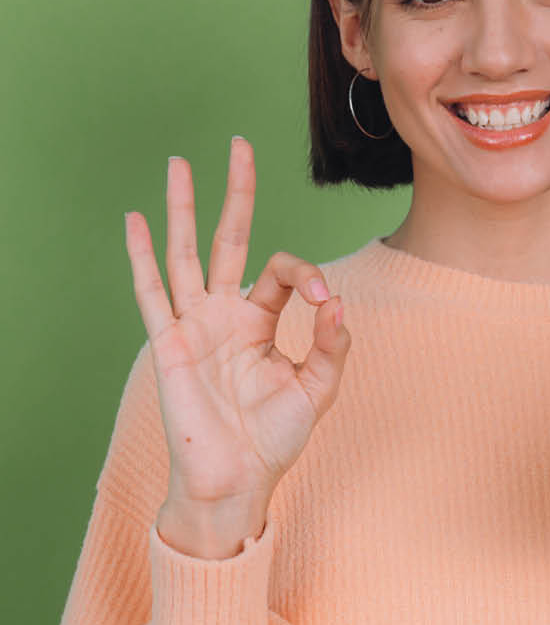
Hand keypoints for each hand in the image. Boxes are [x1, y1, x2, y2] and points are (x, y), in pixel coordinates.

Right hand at [125, 137, 351, 549]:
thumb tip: (339, 303)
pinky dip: (141, 256)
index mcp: (260, 321)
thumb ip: (332, 345)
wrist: (238, 480)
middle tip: (239, 144)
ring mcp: (194, 325)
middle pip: (229, 239)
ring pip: (186, 253)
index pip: (285, 272)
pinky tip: (135, 220)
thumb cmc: (274, 440)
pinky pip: (152, 293)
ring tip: (179, 163)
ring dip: (184, 208)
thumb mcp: (318, 389)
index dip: (310, 278)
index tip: (328, 307)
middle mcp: (224, 314)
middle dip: (235, 193)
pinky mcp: (171, 343)